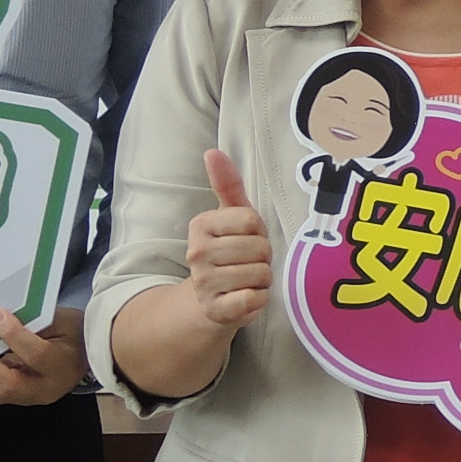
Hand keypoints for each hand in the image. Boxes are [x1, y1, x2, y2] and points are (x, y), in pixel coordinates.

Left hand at [0, 304, 86, 406]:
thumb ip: (34, 320)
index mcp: (60, 368)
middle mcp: (41, 390)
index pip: (36, 357)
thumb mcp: (63, 321)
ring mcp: (20, 397)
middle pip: (6, 386)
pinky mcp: (4, 397)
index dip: (15, 335)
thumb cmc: (71, 334)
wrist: (81, 356)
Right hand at [184, 147, 273, 334]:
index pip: (253, 221)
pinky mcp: (215, 309)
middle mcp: (196, 253)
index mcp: (201, 225)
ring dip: (262, 279)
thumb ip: (227, 184)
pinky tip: (245, 298)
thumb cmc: (230, 251)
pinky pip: (253, 299)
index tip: (248, 239)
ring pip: (260, 275)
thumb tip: (213, 152)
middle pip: (260, 249)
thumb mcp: (231, 216)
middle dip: (264, 257)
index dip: (260, 232)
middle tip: (249, 263)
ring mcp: (204, 283)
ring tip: (246, 280)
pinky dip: (258, 300)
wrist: (212, 299)